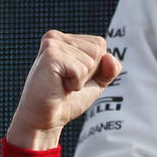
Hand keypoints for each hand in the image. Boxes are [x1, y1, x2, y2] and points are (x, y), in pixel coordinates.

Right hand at [6, 30, 121, 149]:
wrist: (46, 120)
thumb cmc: (68, 101)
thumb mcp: (95, 83)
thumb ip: (110, 69)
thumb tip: (110, 58)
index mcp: (65, 39)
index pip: (100, 44)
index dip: (95, 68)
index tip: (75, 77)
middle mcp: (56, 37)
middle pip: (98, 50)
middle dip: (89, 73)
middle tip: (67, 83)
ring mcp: (52, 44)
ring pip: (91, 61)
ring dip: (81, 80)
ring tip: (62, 85)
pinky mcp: (51, 56)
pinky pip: (81, 70)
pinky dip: (75, 84)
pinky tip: (59, 86)